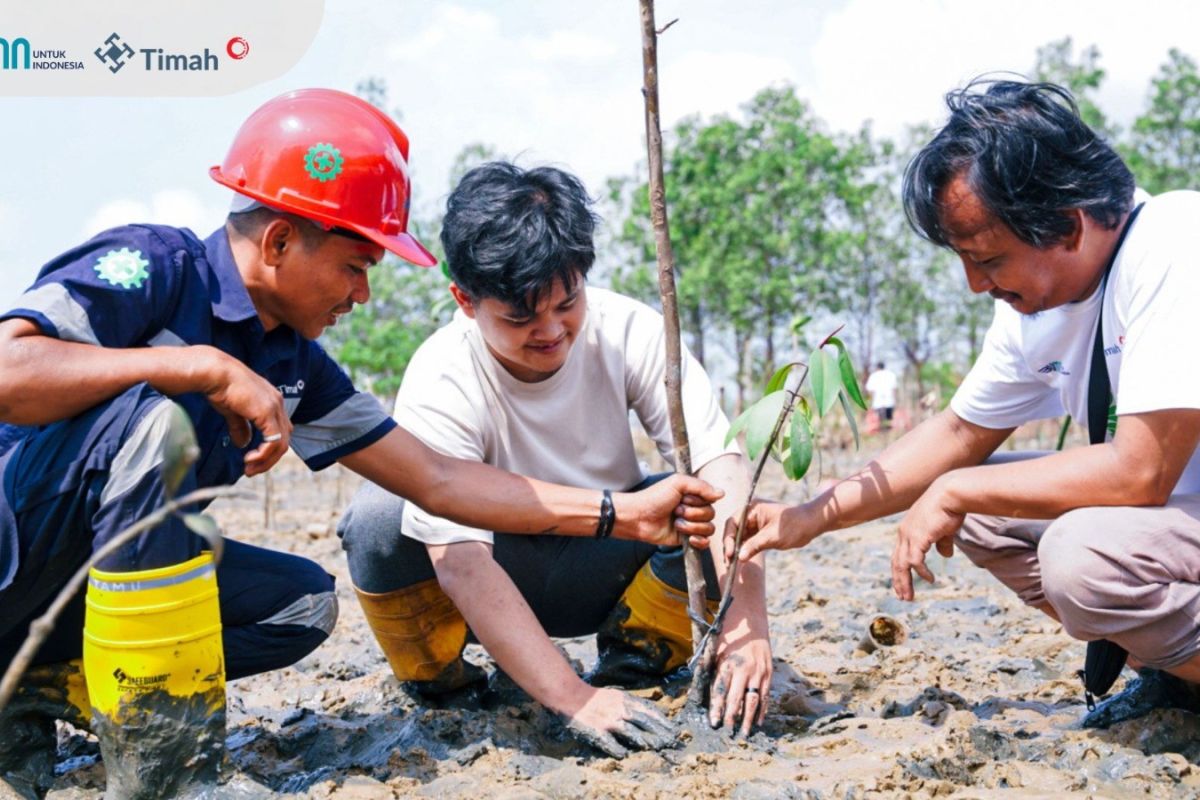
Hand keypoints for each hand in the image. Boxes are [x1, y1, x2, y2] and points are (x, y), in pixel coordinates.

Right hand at [198, 347, 291, 476]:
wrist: (214, 373)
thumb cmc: (220, 387)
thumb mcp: (233, 411)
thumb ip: (241, 427)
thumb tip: (243, 443)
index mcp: (272, 401)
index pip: (281, 430)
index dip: (270, 448)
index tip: (252, 460)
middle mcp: (278, 403)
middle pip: (284, 439)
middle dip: (269, 459)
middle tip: (251, 470)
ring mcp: (275, 407)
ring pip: (281, 444)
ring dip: (267, 460)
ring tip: (250, 468)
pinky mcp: (267, 412)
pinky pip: (273, 441)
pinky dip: (264, 454)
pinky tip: (249, 458)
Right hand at [563, 687, 676, 757]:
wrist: (571, 696)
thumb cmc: (595, 698)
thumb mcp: (617, 696)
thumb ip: (633, 705)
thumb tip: (652, 714)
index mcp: (625, 700)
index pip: (649, 711)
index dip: (663, 721)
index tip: (674, 729)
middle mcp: (619, 710)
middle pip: (644, 722)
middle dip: (659, 732)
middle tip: (671, 742)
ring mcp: (608, 721)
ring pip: (630, 731)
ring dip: (644, 740)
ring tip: (655, 747)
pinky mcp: (596, 731)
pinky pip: (609, 743)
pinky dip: (618, 749)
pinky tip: (625, 755)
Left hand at [614, 474, 722, 546]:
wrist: (638, 517)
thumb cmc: (654, 498)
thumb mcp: (677, 483)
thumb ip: (701, 486)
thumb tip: (722, 493)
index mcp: (693, 495)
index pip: (711, 499)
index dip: (699, 500)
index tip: (684, 498)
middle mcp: (694, 510)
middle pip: (711, 514)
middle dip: (693, 513)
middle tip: (676, 510)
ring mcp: (691, 525)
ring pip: (709, 528)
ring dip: (692, 526)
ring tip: (676, 523)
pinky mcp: (687, 540)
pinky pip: (705, 542)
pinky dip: (699, 541)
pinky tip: (688, 538)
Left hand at [708, 626, 772, 735]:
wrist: (750, 620)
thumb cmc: (727, 635)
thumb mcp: (714, 650)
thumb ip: (709, 670)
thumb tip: (699, 692)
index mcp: (727, 663)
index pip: (720, 691)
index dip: (717, 708)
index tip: (713, 722)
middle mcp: (744, 669)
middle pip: (736, 699)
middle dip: (731, 717)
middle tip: (727, 731)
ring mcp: (758, 672)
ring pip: (753, 700)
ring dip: (748, 718)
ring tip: (744, 733)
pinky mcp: (768, 672)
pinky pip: (766, 695)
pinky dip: (763, 709)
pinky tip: (759, 721)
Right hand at [724, 500, 820, 562]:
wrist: (810, 525)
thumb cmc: (794, 525)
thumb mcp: (773, 536)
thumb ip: (754, 545)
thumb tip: (739, 557)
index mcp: (752, 509)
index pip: (733, 523)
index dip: (728, 538)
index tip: (730, 553)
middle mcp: (750, 514)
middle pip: (733, 531)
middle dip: (729, 546)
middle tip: (728, 562)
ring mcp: (754, 523)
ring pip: (738, 537)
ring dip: (735, 550)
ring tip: (731, 565)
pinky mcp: (759, 532)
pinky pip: (747, 541)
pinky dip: (743, 551)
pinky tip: (740, 561)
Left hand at [891, 479, 963, 600]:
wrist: (951, 494)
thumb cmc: (949, 508)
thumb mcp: (944, 529)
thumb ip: (942, 542)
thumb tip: (945, 555)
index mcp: (907, 530)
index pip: (898, 554)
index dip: (899, 570)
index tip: (901, 584)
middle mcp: (904, 533)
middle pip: (896, 562)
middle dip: (898, 581)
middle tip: (902, 597)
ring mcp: (909, 535)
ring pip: (902, 565)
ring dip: (904, 582)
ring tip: (908, 597)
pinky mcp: (918, 538)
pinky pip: (915, 561)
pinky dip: (921, 572)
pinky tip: (929, 580)